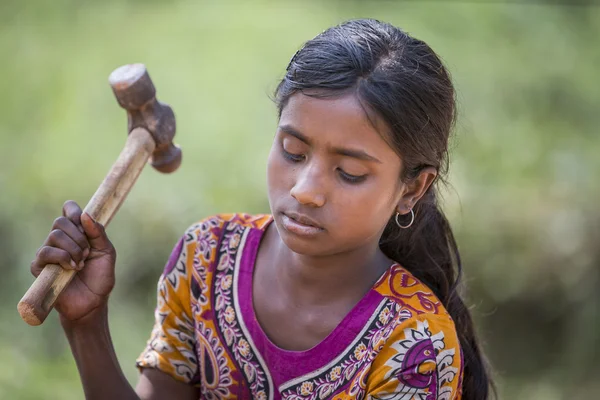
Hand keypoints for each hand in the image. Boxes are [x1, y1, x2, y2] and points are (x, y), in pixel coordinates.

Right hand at [30, 200, 116, 321]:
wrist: (93, 302)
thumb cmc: (100, 277)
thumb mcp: (107, 252)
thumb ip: (98, 233)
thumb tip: (85, 215)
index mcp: (77, 233)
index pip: (68, 209)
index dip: (73, 211)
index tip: (83, 221)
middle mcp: (60, 240)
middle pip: (60, 221)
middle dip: (79, 236)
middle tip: (87, 252)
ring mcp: (48, 253)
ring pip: (54, 235)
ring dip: (73, 249)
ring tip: (81, 264)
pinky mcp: (39, 267)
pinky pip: (45, 252)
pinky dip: (63, 258)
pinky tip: (72, 268)